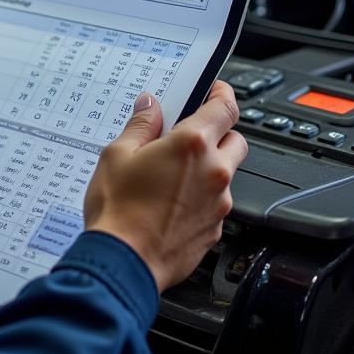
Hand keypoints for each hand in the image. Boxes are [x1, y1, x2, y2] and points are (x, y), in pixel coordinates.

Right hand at [83, 81, 247, 292]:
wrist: (124, 262)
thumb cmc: (118, 210)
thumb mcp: (117, 154)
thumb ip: (141, 125)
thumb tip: (150, 106)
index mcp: (192, 145)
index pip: (225, 107)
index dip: (223, 94)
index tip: (214, 90)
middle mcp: (213, 172)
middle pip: (236, 140)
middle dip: (219, 132)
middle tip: (191, 134)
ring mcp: (218, 203)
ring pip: (226, 173)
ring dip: (208, 167)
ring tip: (171, 174)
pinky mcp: (215, 229)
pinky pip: (215, 203)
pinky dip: (200, 197)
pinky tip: (170, 202)